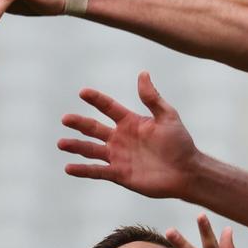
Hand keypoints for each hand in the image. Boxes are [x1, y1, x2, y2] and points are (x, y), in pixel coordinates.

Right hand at [58, 72, 199, 199]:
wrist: (186, 172)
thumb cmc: (180, 143)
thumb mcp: (167, 116)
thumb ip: (152, 98)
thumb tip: (143, 73)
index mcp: (131, 122)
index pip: (109, 107)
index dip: (96, 100)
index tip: (83, 92)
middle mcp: (120, 138)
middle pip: (94, 128)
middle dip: (79, 123)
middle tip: (65, 118)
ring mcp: (118, 156)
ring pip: (91, 150)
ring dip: (76, 146)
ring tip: (61, 143)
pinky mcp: (119, 174)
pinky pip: (97, 171)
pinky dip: (83, 170)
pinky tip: (68, 168)